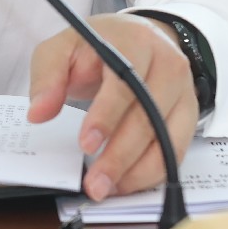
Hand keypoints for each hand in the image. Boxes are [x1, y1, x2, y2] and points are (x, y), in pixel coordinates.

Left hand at [26, 12, 198, 200]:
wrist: (135, 40)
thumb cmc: (97, 48)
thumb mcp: (63, 49)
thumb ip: (48, 77)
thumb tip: (38, 113)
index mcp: (135, 41)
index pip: (125, 81)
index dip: (106, 115)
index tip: (86, 144)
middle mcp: (168, 64)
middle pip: (149, 115)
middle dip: (120, 155)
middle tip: (94, 182)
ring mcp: (184, 91)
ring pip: (168, 139)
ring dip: (138, 171)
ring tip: (107, 188)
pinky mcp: (189, 114)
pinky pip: (177, 150)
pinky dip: (152, 172)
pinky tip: (126, 183)